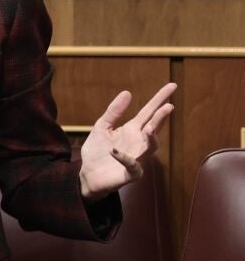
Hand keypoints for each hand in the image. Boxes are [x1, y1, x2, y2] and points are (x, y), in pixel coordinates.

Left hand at [79, 82, 175, 202]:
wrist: (88, 174)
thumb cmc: (98, 150)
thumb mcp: (102, 126)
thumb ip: (114, 111)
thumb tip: (127, 92)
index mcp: (132, 130)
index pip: (149, 112)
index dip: (160, 99)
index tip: (172, 86)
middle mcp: (138, 142)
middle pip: (154, 128)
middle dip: (161, 118)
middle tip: (168, 106)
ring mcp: (137, 158)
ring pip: (151, 147)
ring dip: (151, 137)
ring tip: (149, 127)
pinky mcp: (130, 173)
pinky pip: (132, 166)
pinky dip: (125, 158)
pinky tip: (115, 151)